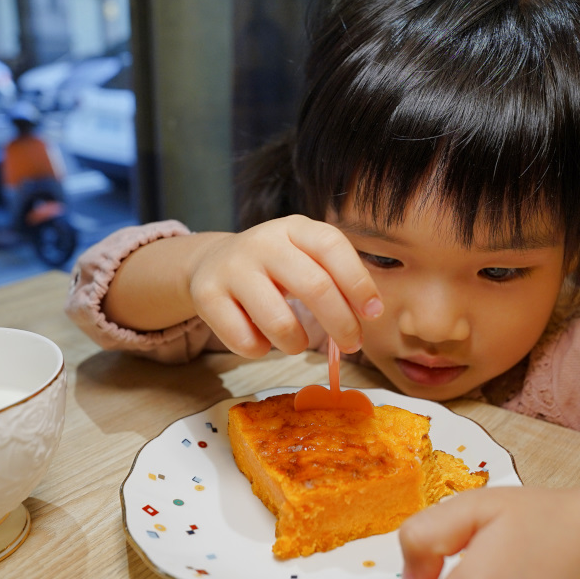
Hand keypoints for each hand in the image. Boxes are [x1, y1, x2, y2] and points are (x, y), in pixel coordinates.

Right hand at [187, 215, 381, 356]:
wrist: (212, 262)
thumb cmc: (275, 267)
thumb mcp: (305, 258)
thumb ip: (337, 278)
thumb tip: (369, 314)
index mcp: (294, 228)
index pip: (332, 247)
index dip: (358, 282)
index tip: (373, 313)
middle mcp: (262, 242)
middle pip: (314, 286)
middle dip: (341, 323)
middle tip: (351, 344)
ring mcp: (232, 268)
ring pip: (279, 323)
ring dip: (297, 344)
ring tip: (297, 343)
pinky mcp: (206, 296)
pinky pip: (246, 341)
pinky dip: (261, 350)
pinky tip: (261, 339)